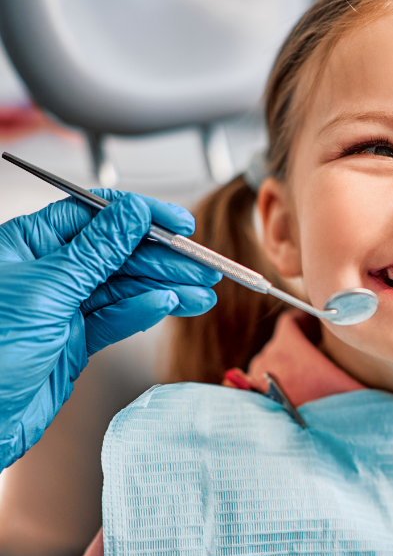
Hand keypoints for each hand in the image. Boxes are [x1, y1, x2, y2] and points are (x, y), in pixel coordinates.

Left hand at [0, 191, 220, 468]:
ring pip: (125, 288)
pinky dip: (145, 312)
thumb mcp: (48, 290)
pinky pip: (118, 318)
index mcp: (27, 245)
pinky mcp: (75, 341)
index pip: (95, 215)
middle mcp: (46, 272)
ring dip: (166, 289)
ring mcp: (62, 308)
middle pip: (118, 253)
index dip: (141, 217)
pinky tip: (169, 307)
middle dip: (164, 259)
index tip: (179, 223)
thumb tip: (132, 214)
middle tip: (203, 267)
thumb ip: (96, 251)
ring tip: (201, 293)